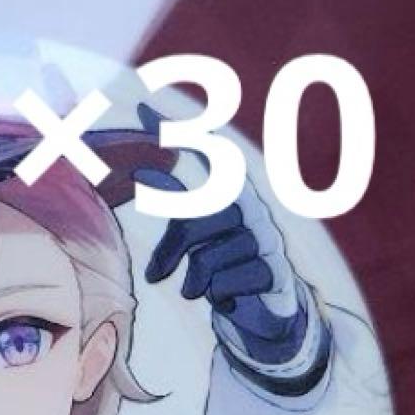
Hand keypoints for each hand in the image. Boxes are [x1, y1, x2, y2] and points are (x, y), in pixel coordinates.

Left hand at [136, 105, 329, 392]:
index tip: (142, 109)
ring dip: (193, 281)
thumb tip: (142, 219)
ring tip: (197, 289)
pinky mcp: (272, 270)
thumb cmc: (223, 263)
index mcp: (229, 190)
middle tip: (154, 276)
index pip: (203, 154)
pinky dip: (215, 296)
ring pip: (205, 258)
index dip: (175, 133)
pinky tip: (227, 297)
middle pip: (194, 218)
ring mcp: (264, 236)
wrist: (267, 305)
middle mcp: (249, 205)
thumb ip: (172, 227)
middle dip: (172, 250)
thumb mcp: (195, 238)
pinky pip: (222, 284)